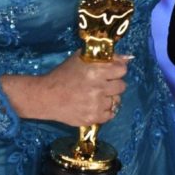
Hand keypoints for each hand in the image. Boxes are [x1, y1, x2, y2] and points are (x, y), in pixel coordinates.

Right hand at [2, 52, 129, 126]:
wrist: (46, 96)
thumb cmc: (63, 74)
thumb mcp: (82, 58)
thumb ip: (105, 57)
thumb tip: (127, 58)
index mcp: (96, 71)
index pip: (122, 70)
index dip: (117, 69)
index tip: (110, 71)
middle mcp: (98, 88)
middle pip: (122, 86)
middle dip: (113, 84)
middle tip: (102, 84)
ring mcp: (96, 104)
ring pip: (116, 101)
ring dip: (108, 98)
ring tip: (96, 95)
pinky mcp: (92, 118)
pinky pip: (110, 114)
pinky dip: (104, 110)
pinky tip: (94, 105)